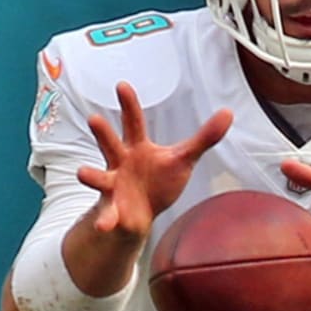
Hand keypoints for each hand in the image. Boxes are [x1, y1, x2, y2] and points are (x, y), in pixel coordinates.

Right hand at [77, 81, 232, 239]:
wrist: (142, 215)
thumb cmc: (160, 180)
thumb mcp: (183, 158)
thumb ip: (204, 138)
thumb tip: (229, 112)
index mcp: (137, 147)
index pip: (133, 122)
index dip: (129, 105)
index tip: (122, 85)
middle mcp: (120, 162)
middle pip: (110, 144)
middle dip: (102, 133)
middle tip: (94, 118)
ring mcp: (113, 185)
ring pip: (100, 178)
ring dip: (91, 176)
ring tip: (82, 173)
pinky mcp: (113, 209)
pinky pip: (107, 214)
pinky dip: (106, 220)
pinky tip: (103, 225)